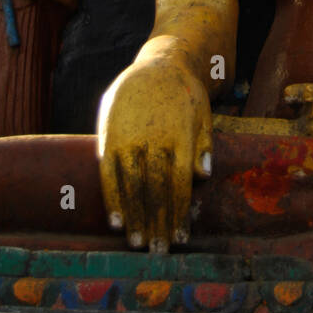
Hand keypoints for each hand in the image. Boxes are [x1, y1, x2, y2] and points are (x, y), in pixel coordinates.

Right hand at [97, 57, 211, 252]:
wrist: (158, 62)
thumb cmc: (185, 94)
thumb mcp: (203, 114)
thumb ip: (202, 145)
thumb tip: (203, 176)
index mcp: (180, 136)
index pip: (179, 184)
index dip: (178, 213)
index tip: (180, 238)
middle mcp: (153, 139)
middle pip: (155, 190)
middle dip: (158, 223)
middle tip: (159, 251)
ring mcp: (128, 138)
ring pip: (131, 186)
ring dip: (135, 218)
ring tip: (139, 242)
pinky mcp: (109, 136)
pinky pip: (108, 173)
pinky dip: (112, 199)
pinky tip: (116, 221)